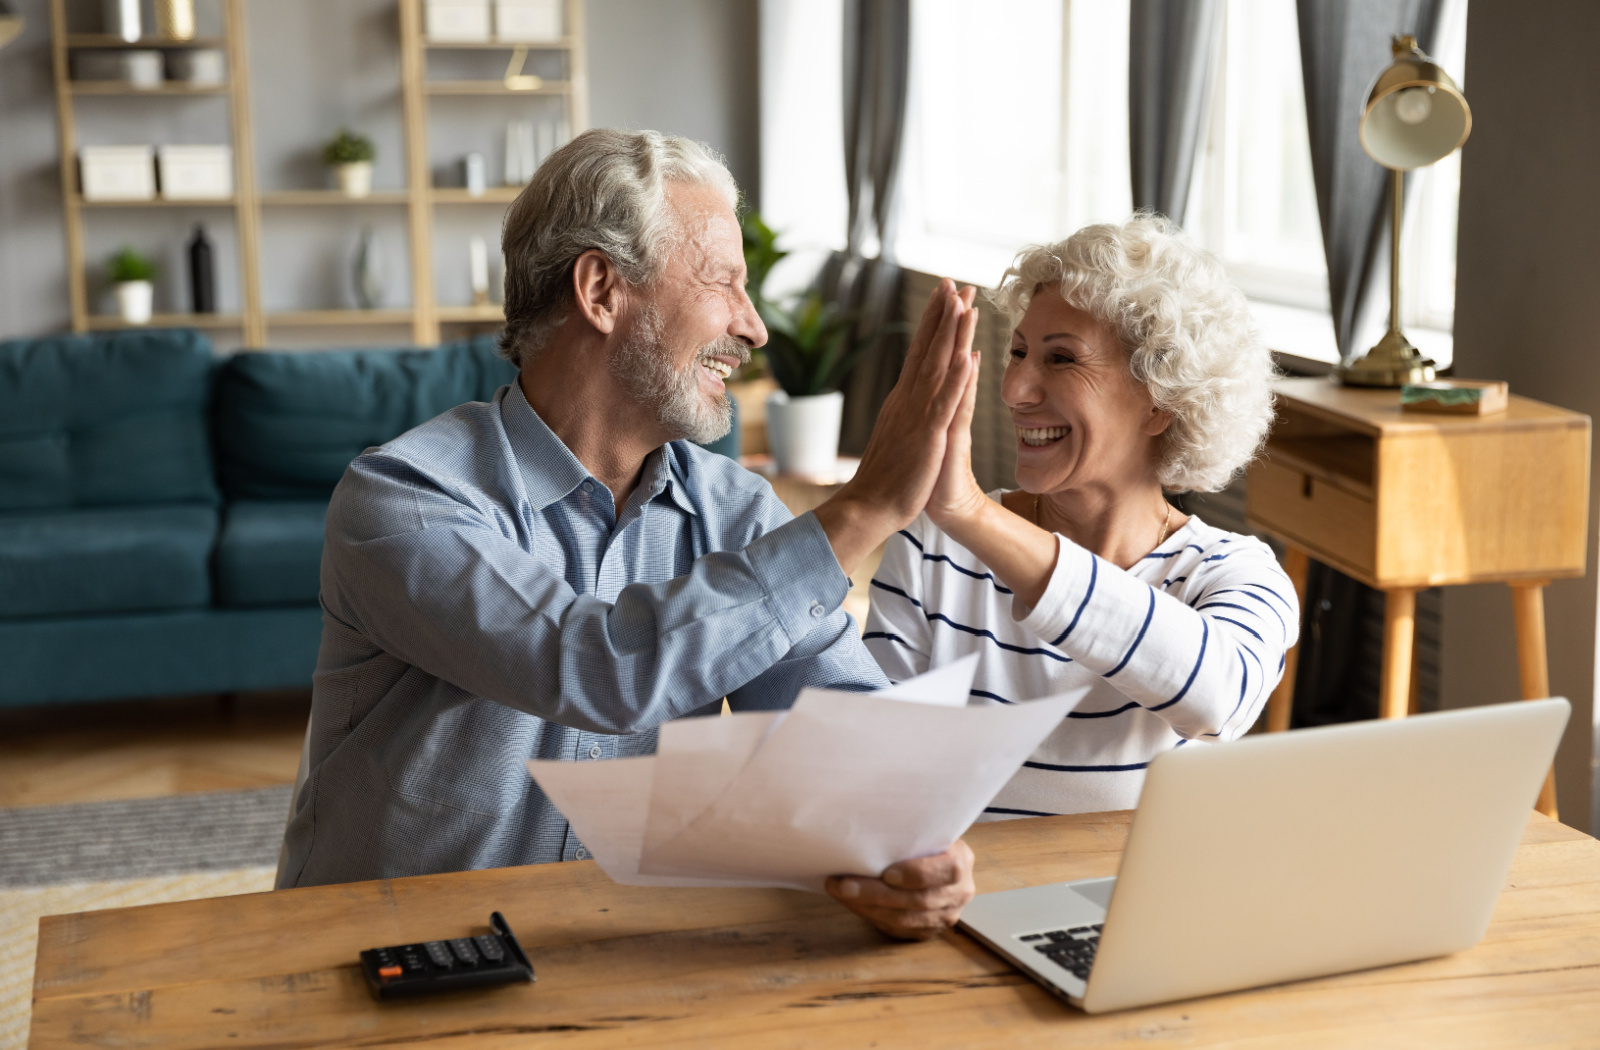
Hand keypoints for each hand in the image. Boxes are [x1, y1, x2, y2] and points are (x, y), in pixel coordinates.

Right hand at [814, 280, 978, 575]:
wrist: (869, 506)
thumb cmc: (886, 477)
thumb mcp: (898, 435)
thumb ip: (906, 412)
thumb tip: (910, 395)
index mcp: (904, 399)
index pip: (920, 351)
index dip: (933, 322)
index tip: (944, 294)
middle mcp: (908, 399)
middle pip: (928, 348)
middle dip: (943, 314)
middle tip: (954, 282)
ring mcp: (917, 415)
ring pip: (937, 366)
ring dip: (951, 334)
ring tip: (964, 304)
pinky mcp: (928, 435)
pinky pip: (945, 402)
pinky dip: (956, 378)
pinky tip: (967, 356)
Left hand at [824, 840, 975, 939]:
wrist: (931, 857)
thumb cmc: (921, 839)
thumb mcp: (923, 828)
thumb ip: (908, 831)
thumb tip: (867, 827)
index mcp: (961, 860)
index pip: (947, 871)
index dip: (916, 874)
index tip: (887, 873)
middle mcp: (960, 891)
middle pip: (919, 900)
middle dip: (876, 894)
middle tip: (844, 885)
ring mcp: (946, 915)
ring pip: (905, 920)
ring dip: (868, 908)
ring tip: (841, 893)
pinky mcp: (929, 930)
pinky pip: (898, 930)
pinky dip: (871, 917)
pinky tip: (852, 904)